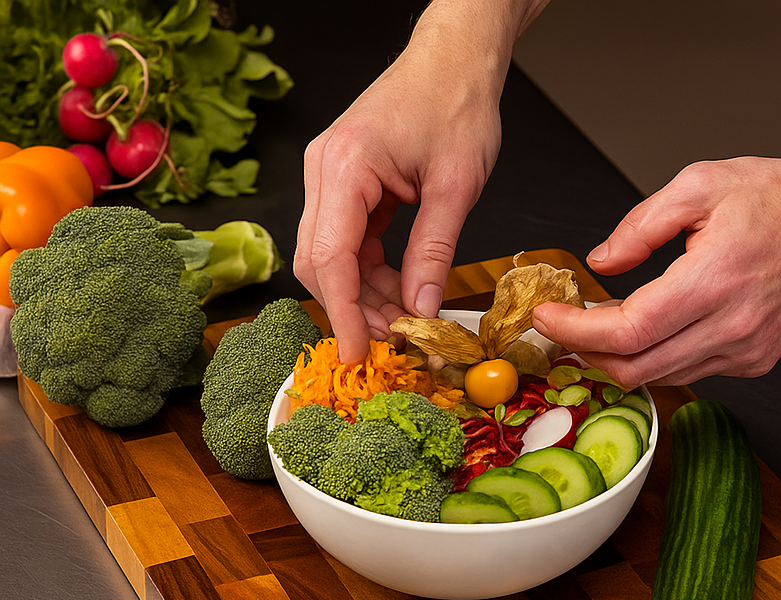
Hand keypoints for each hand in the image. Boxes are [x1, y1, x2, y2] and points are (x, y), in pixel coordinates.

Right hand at [295, 45, 501, 360]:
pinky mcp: (346, 184)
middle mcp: (325, 170)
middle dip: (352, 308)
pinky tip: (399, 290)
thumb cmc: (457, 103)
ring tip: (405, 319)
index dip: (342, 314)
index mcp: (346, 166)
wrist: (455, 59)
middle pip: (319, 262)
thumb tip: (421, 309)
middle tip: (393, 340)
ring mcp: (331, 177)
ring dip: (364, 294)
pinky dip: (370, 272)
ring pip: (331, 256)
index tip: (357, 354)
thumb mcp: (456, 186)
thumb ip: (434, 252)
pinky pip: (348, 242)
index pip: (330, 258)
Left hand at [531, 156, 780, 388]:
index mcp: (715, 279)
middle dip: (587, 353)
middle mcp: (732, 327)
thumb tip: (602, 261)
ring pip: (659, 377)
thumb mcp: (703, 182)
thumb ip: (642, 224)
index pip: (627, 331)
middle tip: (564, 327)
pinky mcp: (754, 362)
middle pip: (635, 368)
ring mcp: (745, 352)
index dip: (576, 332)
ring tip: (601, 325)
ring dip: (620, 358)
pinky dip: (657, 356)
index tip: (547, 319)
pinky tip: (650, 328)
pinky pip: (688, 371)